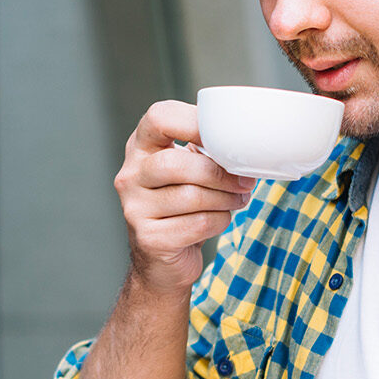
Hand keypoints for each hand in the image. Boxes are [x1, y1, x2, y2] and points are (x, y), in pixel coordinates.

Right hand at [115, 102, 257, 295]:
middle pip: (176, 163)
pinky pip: (197, 224)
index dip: (194, 122)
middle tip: (242, 181)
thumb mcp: (189, 171)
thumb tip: (247, 144)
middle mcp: (131, 175)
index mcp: (141, 148)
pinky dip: (218, 221)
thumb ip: (207, 152)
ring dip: (225, 199)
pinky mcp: (149, 238)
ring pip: (191, 196)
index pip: (159, 117)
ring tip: (236, 200)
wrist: (162, 260)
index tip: (223, 138)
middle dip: (218, 173)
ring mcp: (135, 208)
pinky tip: (218, 220)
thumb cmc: (182, 208)